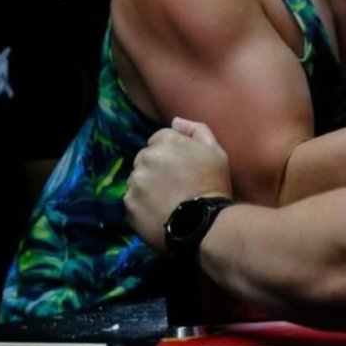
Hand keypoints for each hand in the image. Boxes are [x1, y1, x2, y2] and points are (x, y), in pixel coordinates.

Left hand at [125, 117, 231, 251]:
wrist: (205, 225)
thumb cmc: (214, 186)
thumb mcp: (216, 152)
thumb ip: (197, 130)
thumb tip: (175, 121)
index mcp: (167, 141)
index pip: (159, 139)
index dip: (172, 153)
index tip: (183, 168)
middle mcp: (146, 157)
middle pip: (146, 158)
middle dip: (156, 167)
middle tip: (175, 185)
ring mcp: (135, 181)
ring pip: (137, 178)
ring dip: (148, 185)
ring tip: (167, 200)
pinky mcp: (128, 203)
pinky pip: (133, 199)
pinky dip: (143, 204)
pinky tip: (159, 212)